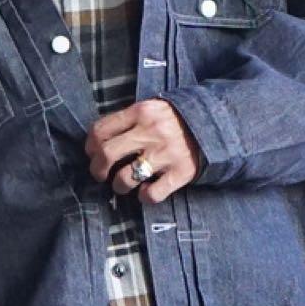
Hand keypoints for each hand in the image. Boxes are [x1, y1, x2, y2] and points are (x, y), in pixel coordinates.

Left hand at [84, 98, 202, 204]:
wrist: (214, 124)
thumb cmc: (174, 119)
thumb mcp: (150, 108)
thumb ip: (127, 119)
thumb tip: (97, 139)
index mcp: (141, 112)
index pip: (101, 130)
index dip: (90, 146)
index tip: (91, 153)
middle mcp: (151, 132)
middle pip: (107, 154)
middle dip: (97, 169)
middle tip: (99, 174)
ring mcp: (166, 154)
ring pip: (126, 178)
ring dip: (118, 186)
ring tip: (121, 185)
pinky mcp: (181, 172)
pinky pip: (152, 194)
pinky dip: (144, 197)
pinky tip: (145, 192)